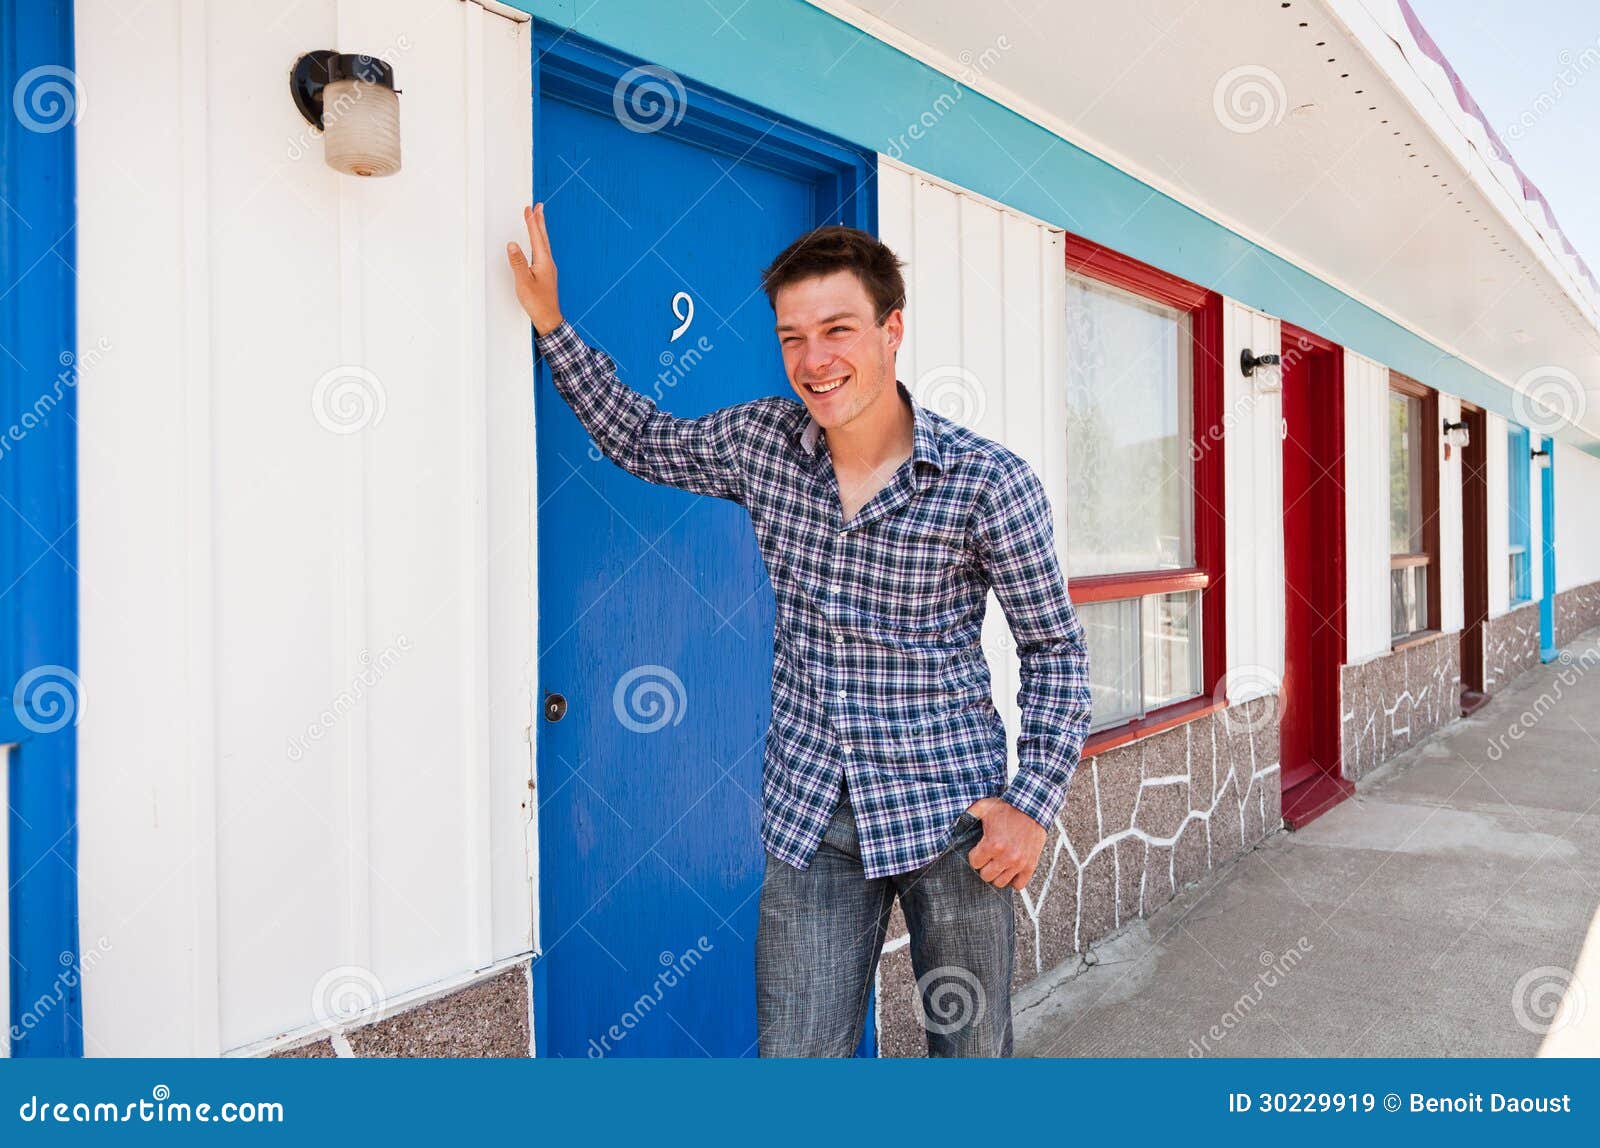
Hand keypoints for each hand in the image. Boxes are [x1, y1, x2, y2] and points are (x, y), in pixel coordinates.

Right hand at [506, 202, 563, 335]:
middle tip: (539, 206)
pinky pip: (542, 252)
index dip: (532, 222)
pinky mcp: (546, 274)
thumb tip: (512, 244)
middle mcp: (548, 263)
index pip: (536, 237)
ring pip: (544, 244)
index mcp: (544, 262)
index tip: (529, 208)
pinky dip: (539, 242)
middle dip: (540, 221)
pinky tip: (537, 245)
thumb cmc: (537, 303)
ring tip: (538, 220)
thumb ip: (518, 262)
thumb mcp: (523, 282)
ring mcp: (548, 269)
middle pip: (543, 237)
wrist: (549, 319)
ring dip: (540, 230)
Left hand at [964, 797, 1046, 889]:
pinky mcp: (1030, 865)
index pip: (974, 863)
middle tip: (989, 857)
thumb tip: (955, 823)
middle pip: (986, 876)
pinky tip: (1011, 869)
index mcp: (992, 844)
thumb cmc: (1007, 806)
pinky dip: (1014, 879)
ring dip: (998, 874)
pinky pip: (1019, 885)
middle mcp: (1006, 857)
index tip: (979, 850)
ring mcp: (1019, 863)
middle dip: (984, 866)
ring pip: (1000, 882)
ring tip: (999, 863)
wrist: (1032, 807)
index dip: (975, 856)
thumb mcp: (984, 806)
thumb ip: (968, 815)